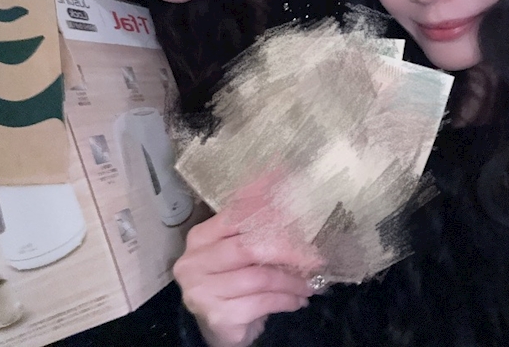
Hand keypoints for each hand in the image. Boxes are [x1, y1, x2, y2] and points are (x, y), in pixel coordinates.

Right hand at [175, 212, 319, 346]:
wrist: (219, 328)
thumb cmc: (231, 284)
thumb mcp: (238, 252)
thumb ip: (253, 225)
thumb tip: (279, 179)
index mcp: (200, 238)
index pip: (235, 216)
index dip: (266, 208)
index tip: (294, 205)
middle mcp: (195, 262)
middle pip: (248, 247)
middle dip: (287, 250)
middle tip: (313, 256)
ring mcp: (203, 290)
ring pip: (260, 277)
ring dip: (292, 281)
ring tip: (309, 284)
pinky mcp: (219, 316)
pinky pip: (263, 302)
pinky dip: (286, 300)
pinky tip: (298, 300)